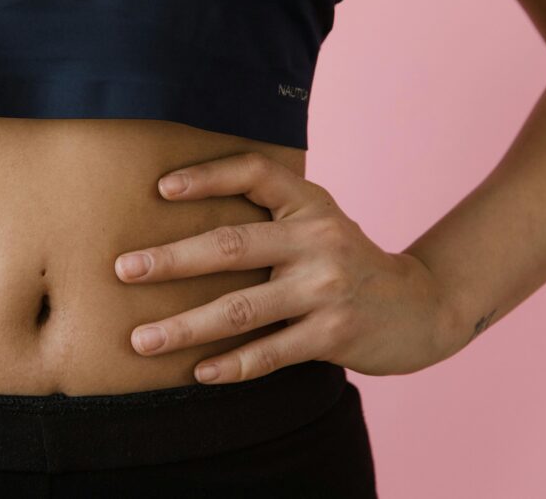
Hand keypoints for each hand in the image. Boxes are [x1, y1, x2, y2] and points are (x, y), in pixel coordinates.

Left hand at [113, 152, 456, 384]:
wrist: (422, 308)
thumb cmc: (345, 260)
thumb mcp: (317, 221)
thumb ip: (269, 214)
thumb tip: (176, 210)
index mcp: (309, 203)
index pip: (255, 172)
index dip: (207, 176)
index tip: (159, 189)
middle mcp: (318, 239)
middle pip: (231, 246)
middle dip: (170, 260)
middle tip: (123, 270)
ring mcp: (327, 288)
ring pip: (242, 309)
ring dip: (185, 326)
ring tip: (141, 340)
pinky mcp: (335, 334)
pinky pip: (271, 352)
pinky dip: (232, 365)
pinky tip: (198, 372)